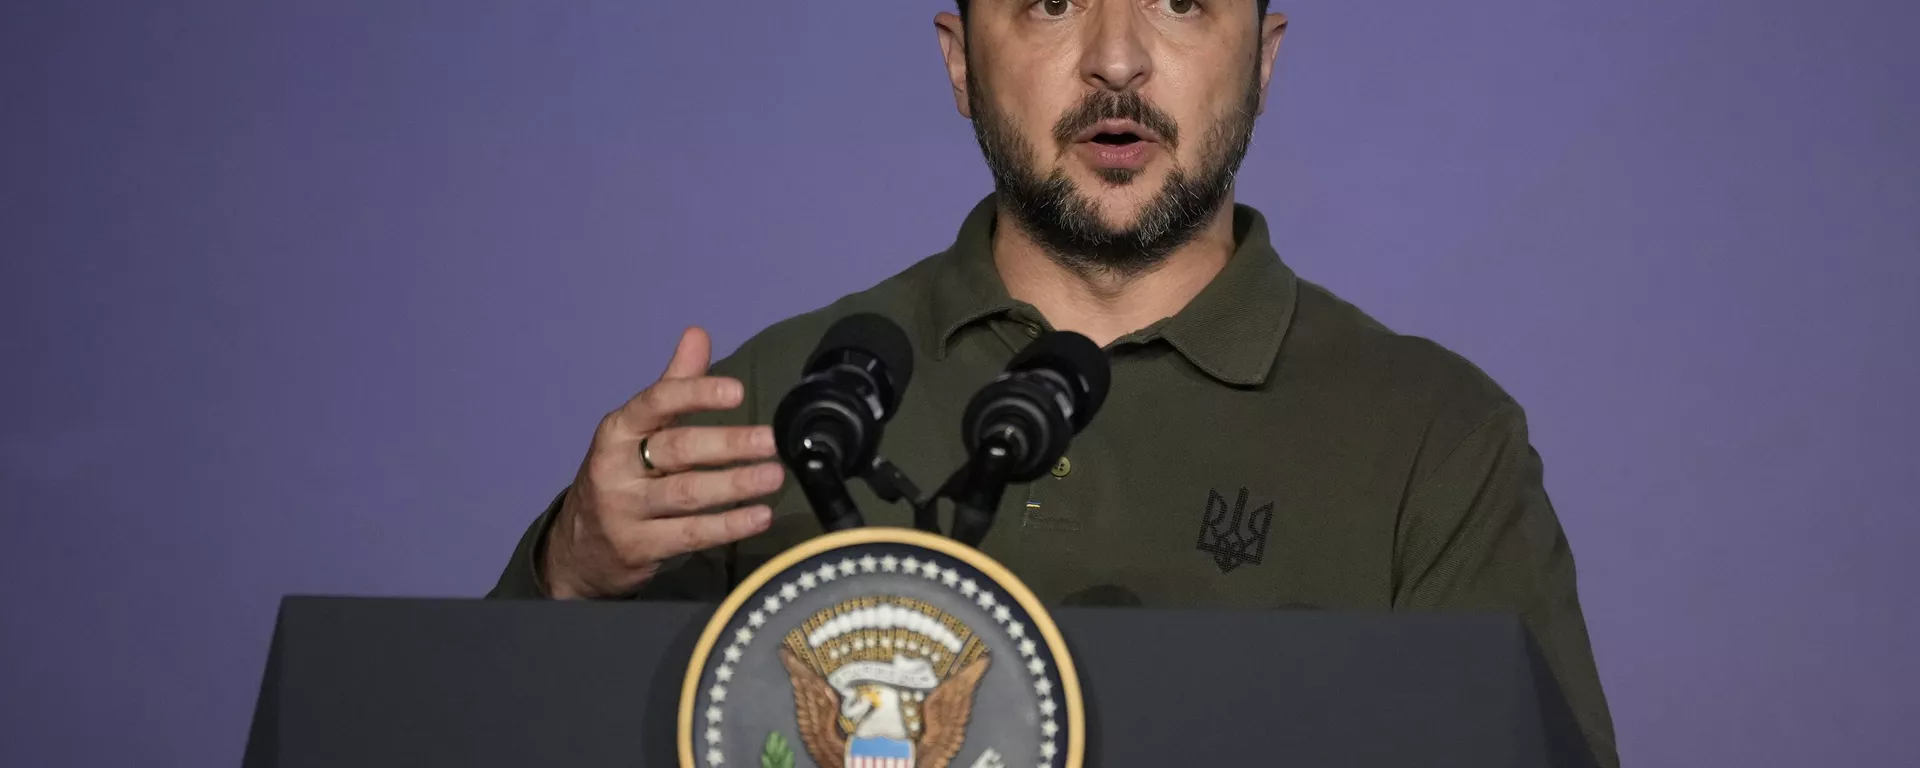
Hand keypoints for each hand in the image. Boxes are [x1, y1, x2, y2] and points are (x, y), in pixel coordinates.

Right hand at [543, 327, 782, 598]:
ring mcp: (625, 509)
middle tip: (771, 440)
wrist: (578, 546)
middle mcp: (616, 467)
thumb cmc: (621, 476)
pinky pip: (690, 534)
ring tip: (774, 476)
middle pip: (679, 449)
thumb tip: (698, 333)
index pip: (657, 402)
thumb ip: (673, 384)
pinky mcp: (639, 547)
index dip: (697, 394)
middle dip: (729, 443)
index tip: (738, 391)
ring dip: (735, 484)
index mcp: (618, 429)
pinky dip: (728, 525)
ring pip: (687, 494)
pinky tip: (760, 516)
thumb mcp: (638, 429)